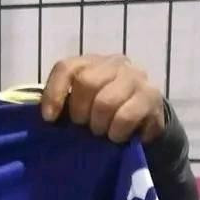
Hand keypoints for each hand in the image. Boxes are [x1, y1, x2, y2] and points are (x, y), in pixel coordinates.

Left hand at [40, 54, 165, 142]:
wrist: (143, 117)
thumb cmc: (102, 111)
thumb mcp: (79, 104)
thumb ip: (63, 103)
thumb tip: (48, 117)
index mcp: (91, 63)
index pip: (66, 67)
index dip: (54, 93)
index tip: (49, 118)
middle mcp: (115, 63)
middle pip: (87, 82)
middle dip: (80, 112)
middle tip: (84, 127)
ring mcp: (136, 77)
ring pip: (106, 102)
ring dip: (99, 125)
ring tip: (102, 133)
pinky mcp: (152, 97)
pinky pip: (126, 117)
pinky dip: (117, 132)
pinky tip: (118, 136)